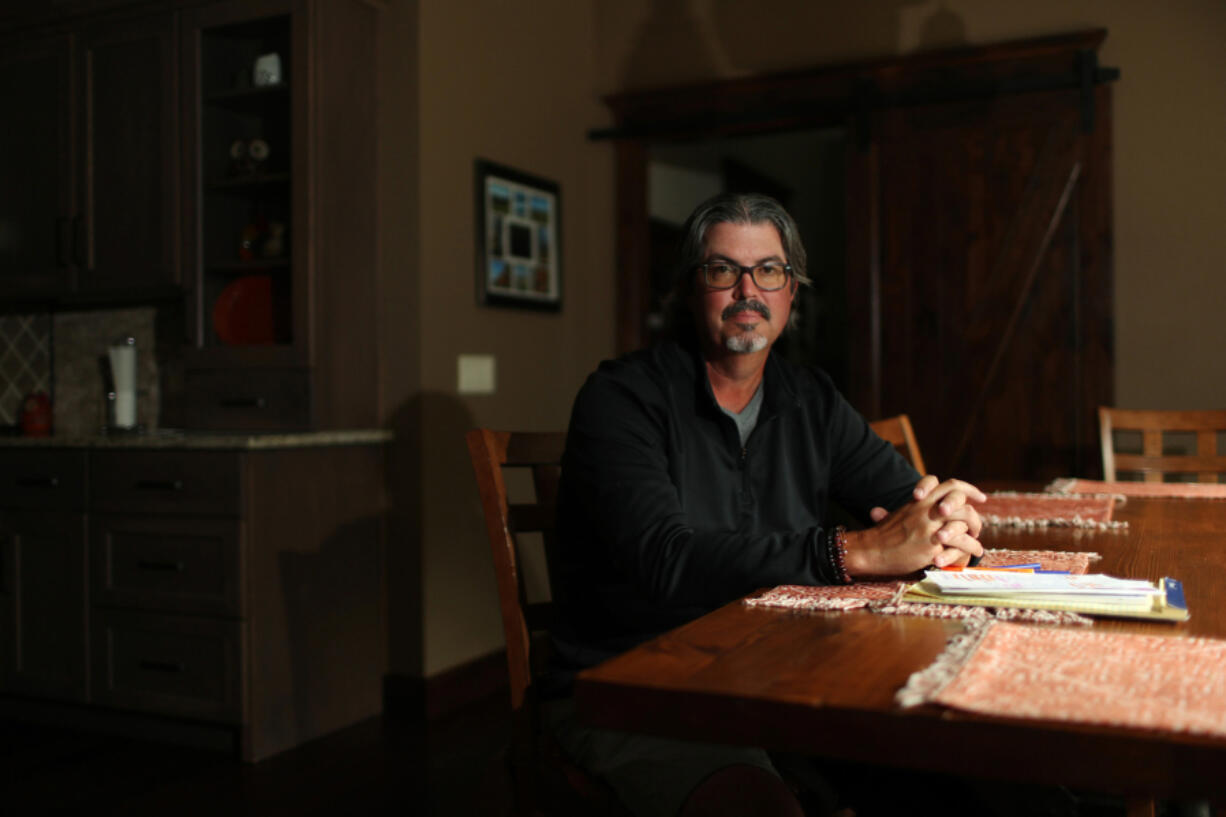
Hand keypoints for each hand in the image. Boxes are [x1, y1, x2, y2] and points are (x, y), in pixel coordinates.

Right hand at [849, 475, 985, 576]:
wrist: (870, 551)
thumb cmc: (881, 536)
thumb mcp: (896, 515)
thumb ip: (908, 511)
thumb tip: (887, 510)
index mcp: (919, 501)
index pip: (948, 485)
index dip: (968, 489)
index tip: (980, 497)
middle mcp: (926, 509)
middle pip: (961, 500)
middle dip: (974, 514)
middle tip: (976, 526)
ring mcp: (930, 525)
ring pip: (965, 518)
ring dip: (975, 530)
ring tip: (976, 541)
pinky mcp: (932, 543)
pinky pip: (962, 541)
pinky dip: (973, 546)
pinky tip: (975, 551)